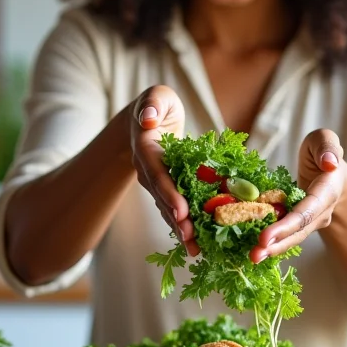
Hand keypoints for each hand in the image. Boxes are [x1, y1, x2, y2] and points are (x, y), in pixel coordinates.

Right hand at [130, 85, 199, 255]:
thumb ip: (152, 105)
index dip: (168, 192)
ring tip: (196, 250)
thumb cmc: (156, 104)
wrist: (147, 118)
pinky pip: (176, 207)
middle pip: (162, 197)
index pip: (157, 173)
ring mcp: (156, 181)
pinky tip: (201, 243)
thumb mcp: (156, 96)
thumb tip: (149, 120)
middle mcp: (148, 170)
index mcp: (146, 149)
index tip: (181, 210)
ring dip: (181, 229)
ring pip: (168, 208)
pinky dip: (187, 224)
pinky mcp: (167, 187)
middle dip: (176, 219)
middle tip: (191, 239)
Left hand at [250, 129, 344, 263]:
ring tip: (253, 258)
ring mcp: (311, 220)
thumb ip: (327, 146)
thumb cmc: (321, 151)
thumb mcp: (323, 139)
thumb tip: (330, 163)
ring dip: (273, 249)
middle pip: (299, 231)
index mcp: (327, 191)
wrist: (329, 169)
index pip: (307, 211)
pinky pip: (287, 234)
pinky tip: (255, 251)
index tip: (266, 236)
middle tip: (255, 254)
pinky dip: (272, 243)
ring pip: (293, 237)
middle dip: (277, 244)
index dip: (287, 225)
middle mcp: (321, 211)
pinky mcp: (299, 224)